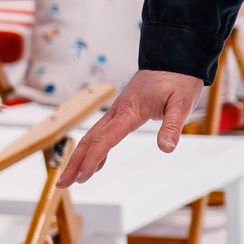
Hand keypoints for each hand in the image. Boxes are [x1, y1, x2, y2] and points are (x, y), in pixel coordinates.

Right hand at [59, 67, 205, 187]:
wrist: (175, 57)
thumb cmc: (179, 79)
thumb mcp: (182, 103)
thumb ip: (173, 126)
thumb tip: (167, 149)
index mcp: (129, 110)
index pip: (106, 139)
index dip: (92, 159)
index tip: (82, 178)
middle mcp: (118, 110)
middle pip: (90, 139)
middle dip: (74, 163)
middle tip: (61, 185)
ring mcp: (119, 110)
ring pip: (94, 136)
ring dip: (81, 157)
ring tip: (71, 178)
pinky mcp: (124, 110)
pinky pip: (104, 132)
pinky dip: (97, 149)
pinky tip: (96, 163)